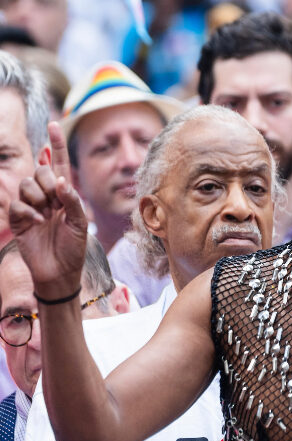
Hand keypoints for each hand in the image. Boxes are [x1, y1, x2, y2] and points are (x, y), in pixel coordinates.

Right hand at [9, 122, 86, 293]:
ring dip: (38, 197)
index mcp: (64, 194)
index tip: (54, 123)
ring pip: (26, 183)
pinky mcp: (18, 219)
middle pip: (39, 171)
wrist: (59, 272)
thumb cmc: (73, 248)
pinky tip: (38, 223)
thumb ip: (71, 200)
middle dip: (47, 182)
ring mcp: (31, 206)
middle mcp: (46, 196)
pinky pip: (17, 203)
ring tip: (47, 215)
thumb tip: (59, 180)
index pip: (58, 164)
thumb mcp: (80, 223)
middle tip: (55, 204)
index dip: (56, 144)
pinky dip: (28, 211)